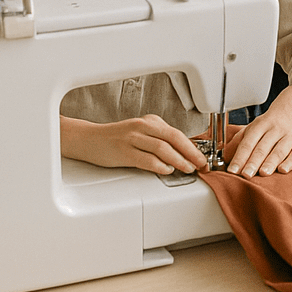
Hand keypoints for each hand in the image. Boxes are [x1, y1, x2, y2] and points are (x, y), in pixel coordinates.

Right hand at [59, 114, 207, 174]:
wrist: (89, 139)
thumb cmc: (117, 139)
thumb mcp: (142, 132)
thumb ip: (160, 140)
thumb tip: (184, 154)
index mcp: (150, 121)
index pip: (177, 133)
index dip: (193, 146)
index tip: (202, 157)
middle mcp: (142, 126)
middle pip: (174, 138)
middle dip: (191, 152)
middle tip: (201, 164)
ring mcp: (132, 138)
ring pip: (162, 148)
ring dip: (179, 160)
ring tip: (187, 168)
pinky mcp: (123, 151)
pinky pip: (146, 158)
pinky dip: (159, 165)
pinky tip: (167, 170)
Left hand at [221, 64, 291, 175]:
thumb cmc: (270, 124)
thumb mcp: (253, 128)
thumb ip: (239, 142)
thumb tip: (225, 157)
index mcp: (261, 125)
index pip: (248, 142)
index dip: (240, 157)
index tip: (232, 170)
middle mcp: (276, 129)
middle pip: (263, 147)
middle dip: (254, 161)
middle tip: (246, 174)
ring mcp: (291, 136)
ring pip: (280, 150)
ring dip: (271, 162)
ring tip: (263, 173)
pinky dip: (291, 162)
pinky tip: (283, 170)